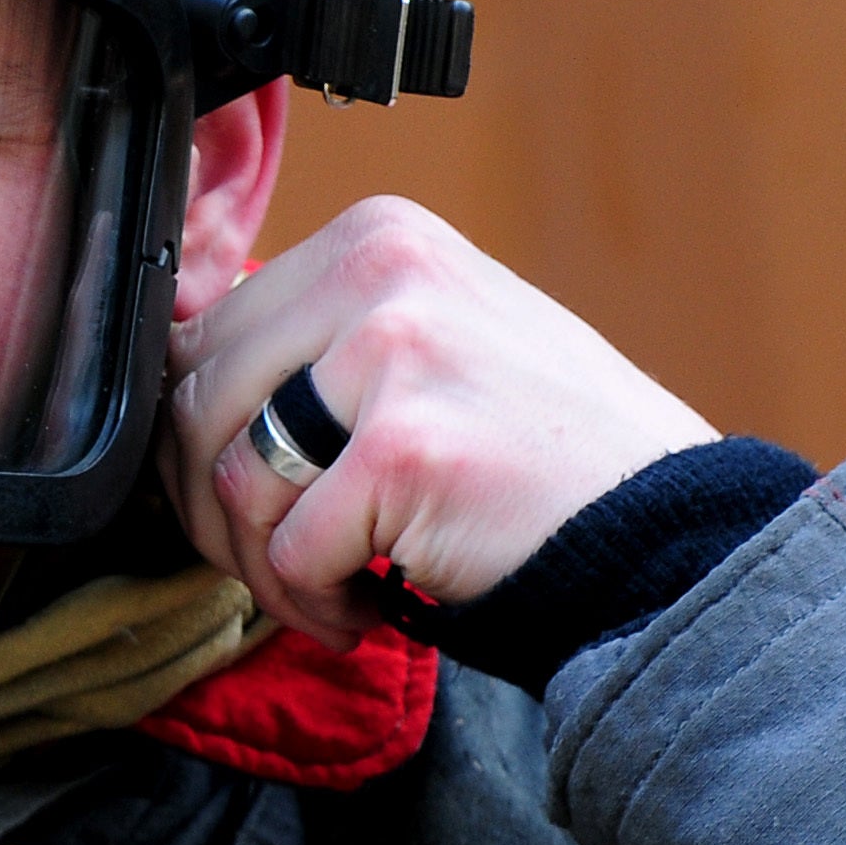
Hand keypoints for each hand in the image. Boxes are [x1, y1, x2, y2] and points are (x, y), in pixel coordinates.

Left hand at [160, 197, 712, 650]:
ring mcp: (391, 355)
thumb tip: (181, 381)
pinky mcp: (403, 450)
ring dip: (265, 569)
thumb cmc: (544, 459)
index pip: (204, 337)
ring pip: (230, 483)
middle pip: (197, 409)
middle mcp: (378, 272)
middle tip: (282, 564)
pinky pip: (290, 551)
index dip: (202, 440)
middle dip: (216, 514)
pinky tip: (369, 608)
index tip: (242, 499)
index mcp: (377, 236)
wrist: (664, 529)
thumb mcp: (433, 347)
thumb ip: (319, 345)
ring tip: (334, 591)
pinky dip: (315, 603)